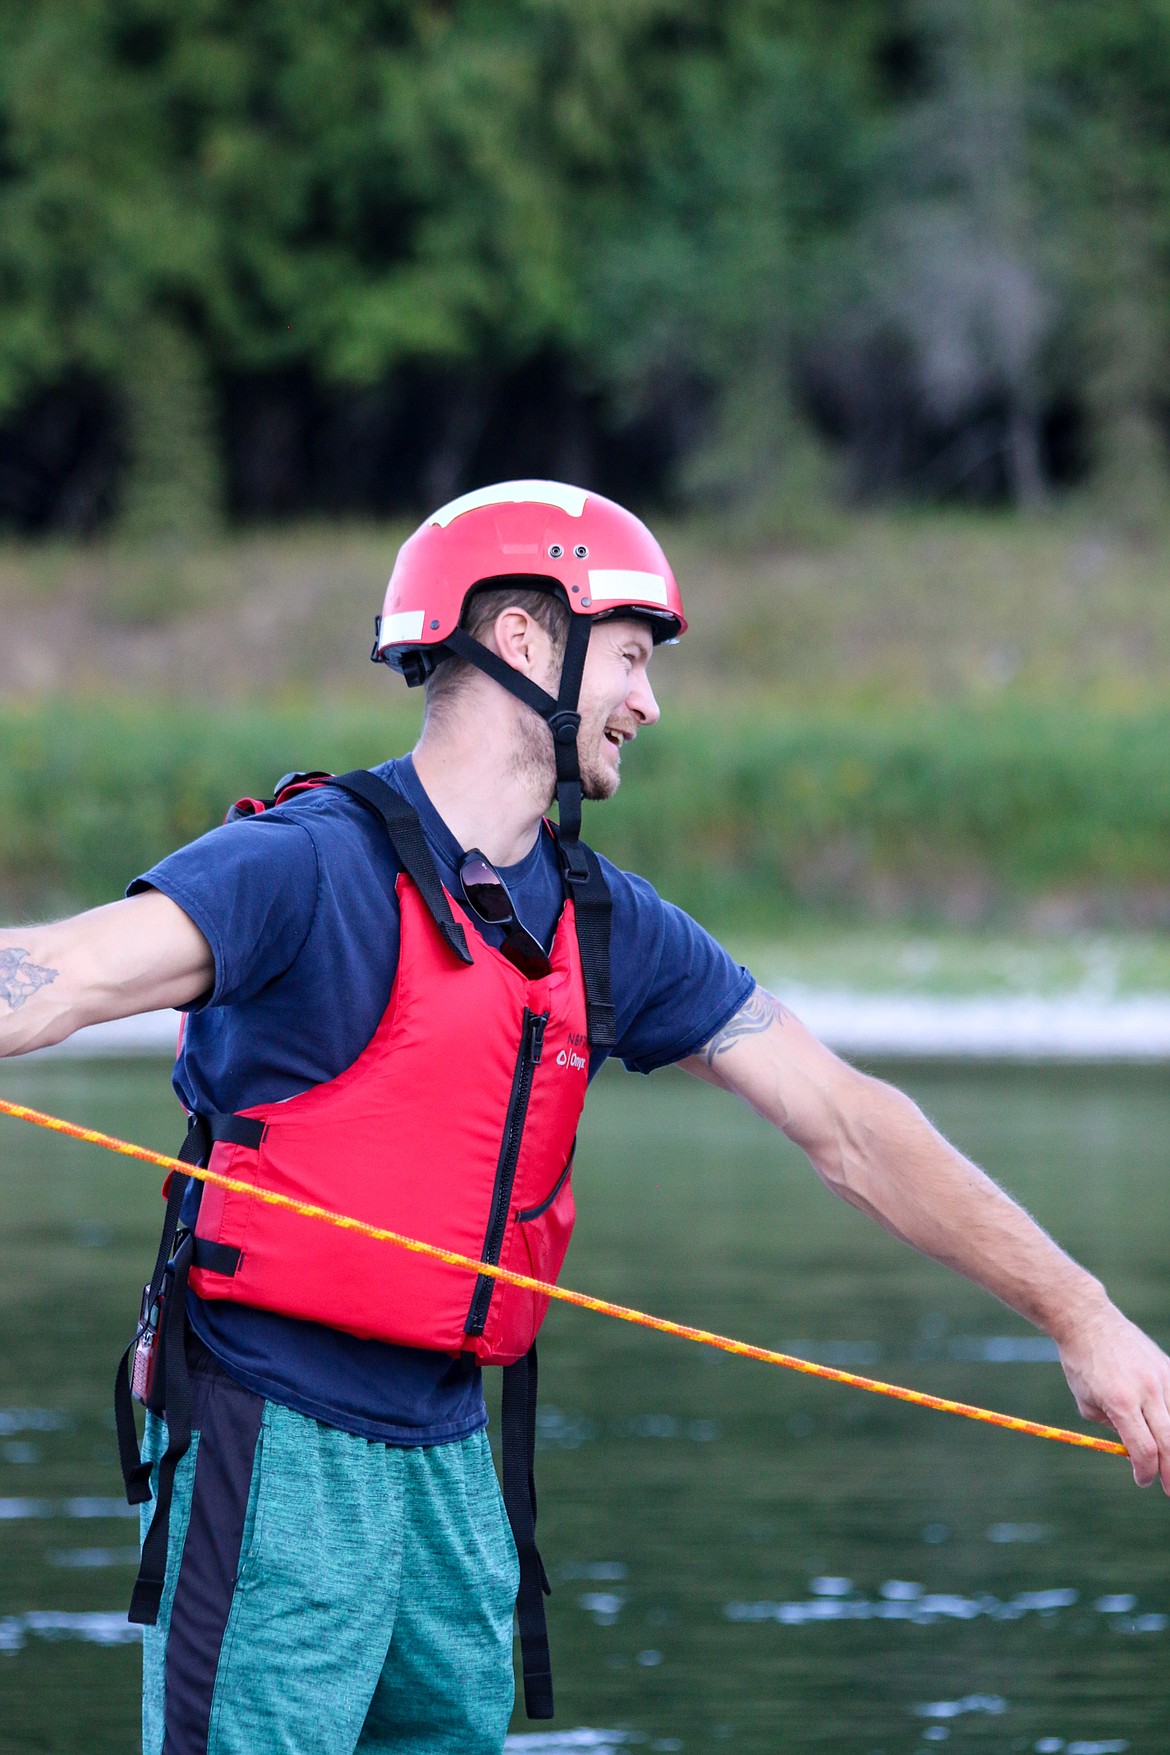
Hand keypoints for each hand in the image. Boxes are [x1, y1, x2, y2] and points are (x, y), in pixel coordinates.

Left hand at [1057, 1303, 1169, 1491]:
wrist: (1088, 1321)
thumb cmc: (1082, 1363)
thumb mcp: (1086, 1401)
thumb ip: (1112, 1428)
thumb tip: (1134, 1450)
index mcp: (1120, 1401)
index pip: (1143, 1448)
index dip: (1145, 1471)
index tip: (1143, 1480)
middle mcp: (1146, 1389)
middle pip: (1169, 1442)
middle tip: (1169, 1489)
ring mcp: (1161, 1376)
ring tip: (1169, 1463)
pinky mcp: (1169, 1367)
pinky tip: (1167, 1431)